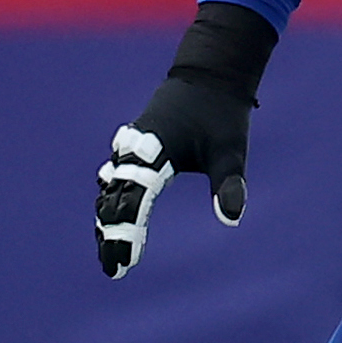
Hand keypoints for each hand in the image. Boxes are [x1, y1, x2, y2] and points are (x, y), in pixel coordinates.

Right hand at [94, 4, 275, 278]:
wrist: (209, 74)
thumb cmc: (221, 113)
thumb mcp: (230, 148)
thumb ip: (229, 183)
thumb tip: (232, 218)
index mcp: (153, 151)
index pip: (132, 202)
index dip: (125, 233)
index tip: (122, 265)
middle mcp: (133, 150)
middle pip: (112, 199)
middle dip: (111, 234)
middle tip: (113, 268)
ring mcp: (130, 147)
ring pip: (110, 189)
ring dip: (108, 218)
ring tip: (112, 252)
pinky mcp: (134, 146)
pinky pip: (116, 178)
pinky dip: (114, 200)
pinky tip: (116, 220)